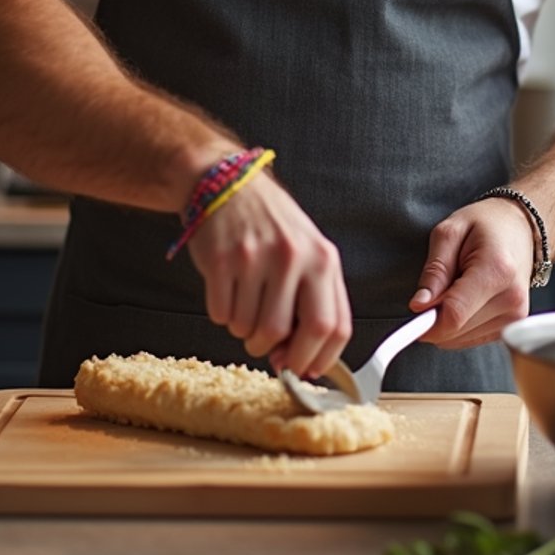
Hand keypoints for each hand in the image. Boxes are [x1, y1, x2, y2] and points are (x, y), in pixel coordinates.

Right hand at [188, 170, 352, 378]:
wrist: (228, 185)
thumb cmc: (272, 224)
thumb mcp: (308, 252)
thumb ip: (312, 302)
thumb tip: (302, 360)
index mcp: (322, 258)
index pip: (334, 327)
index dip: (319, 359)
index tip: (305, 369)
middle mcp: (292, 257)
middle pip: (287, 334)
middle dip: (277, 353)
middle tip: (268, 348)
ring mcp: (255, 258)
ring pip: (249, 329)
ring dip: (245, 331)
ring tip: (246, 304)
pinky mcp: (221, 261)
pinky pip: (221, 315)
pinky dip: (222, 314)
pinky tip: (228, 290)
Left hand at [408, 199, 533, 347]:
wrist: (520, 228)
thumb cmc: (485, 224)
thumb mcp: (450, 232)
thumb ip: (434, 270)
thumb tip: (419, 305)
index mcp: (496, 270)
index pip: (454, 314)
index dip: (427, 320)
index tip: (415, 310)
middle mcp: (512, 298)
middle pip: (456, 330)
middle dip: (436, 316)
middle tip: (438, 287)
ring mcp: (516, 316)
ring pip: (462, 339)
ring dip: (449, 320)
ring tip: (458, 288)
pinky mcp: (513, 325)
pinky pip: (473, 339)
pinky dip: (462, 324)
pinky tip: (468, 299)